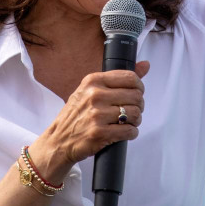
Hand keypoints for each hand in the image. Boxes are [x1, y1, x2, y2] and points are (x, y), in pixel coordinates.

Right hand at [29, 61, 149, 179]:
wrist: (58, 141)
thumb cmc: (77, 115)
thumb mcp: (91, 90)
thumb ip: (118, 78)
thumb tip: (145, 65)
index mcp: (93, 81)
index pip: (130, 78)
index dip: (139, 87)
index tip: (137, 93)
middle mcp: (94, 95)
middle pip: (136, 96)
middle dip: (139, 105)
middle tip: (132, 111)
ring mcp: (97, 115)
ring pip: (135, 114)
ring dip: (136, 120)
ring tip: (128, 122)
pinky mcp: (100, 133)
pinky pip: (130, 131)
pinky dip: (132, 133)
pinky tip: (124, 132)